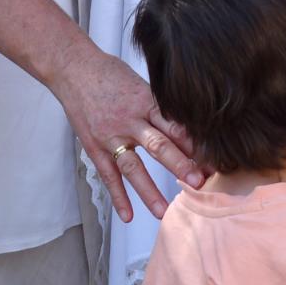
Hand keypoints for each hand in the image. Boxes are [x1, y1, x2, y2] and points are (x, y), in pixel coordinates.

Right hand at [52, 48, 203, 221]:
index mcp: (146, 102)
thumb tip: (188, 127)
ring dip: (149, 190)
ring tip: (164, 212)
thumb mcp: (142, 82)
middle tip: (199, 183)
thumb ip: (161, 106)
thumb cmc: (110, 73)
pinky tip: (128, 216)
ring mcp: (111, 136)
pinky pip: (108, 174)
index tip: (212, 161)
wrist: (73, 68)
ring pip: (132, 167)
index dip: (194, 144)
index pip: (175, 126)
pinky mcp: (95, 146)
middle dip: (180, 165)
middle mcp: (130, 120)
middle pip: (158, 145)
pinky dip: (117, 196)